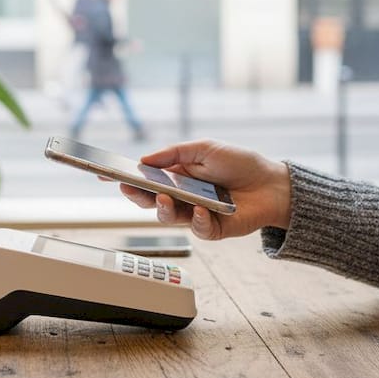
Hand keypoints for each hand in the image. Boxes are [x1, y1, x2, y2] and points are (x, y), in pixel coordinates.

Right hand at [119, 139, 290, 240]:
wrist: (271, 183)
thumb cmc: (239, 163)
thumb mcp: (205, 148)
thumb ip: (175, 153)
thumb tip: (145, 158)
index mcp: (177, 177)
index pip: (146, 179)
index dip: (125, 178)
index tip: (106, 174)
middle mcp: (182, 197)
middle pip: (150, 201)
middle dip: (136, 196)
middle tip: (129, 188)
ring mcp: (195, 214)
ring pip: (169, 217)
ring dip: (164, 208)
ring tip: (166, 198)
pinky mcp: (212, 229)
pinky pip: (197, 228)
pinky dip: (197, 220)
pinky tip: (201, 210)